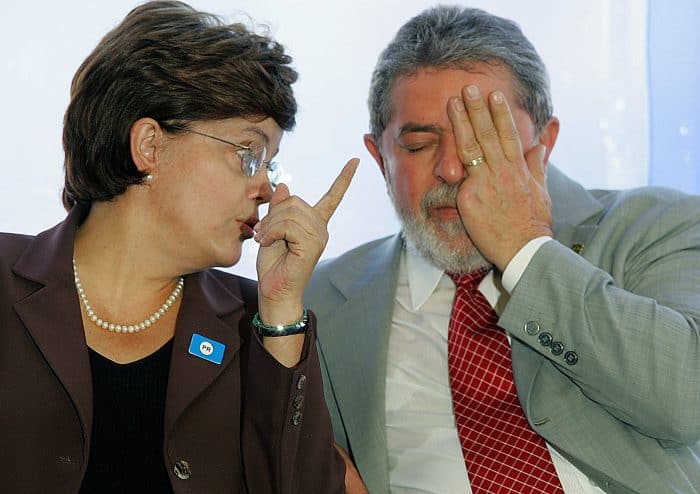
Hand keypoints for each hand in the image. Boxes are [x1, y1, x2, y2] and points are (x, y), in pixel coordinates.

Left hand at [254, 159, 358, 324]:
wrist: (273, 291)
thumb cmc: (273, 265)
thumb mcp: (272, 230)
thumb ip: (279, 209)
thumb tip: (285, 185)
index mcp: (314, 224)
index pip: (332, 197)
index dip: (344, 179)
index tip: (355, 161)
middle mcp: (321, 228)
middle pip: (295, 201)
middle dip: (273, 214)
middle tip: (261, 233)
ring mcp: (319, 237)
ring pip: (290, 212)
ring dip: (270, 225)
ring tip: (264, 240)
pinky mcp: (312, 246)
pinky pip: (288, 225)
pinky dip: (272, 232)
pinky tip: (268, 244)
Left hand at [447, 85, 552, 270]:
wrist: (524, 250)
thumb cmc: (532, 223)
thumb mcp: (541, 191)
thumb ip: (537, 165)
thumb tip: (540, 143)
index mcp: (519, 169)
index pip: (508, 135)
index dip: (500, 114)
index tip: (493, 95)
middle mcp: (502, 172)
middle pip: (487, 135)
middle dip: (477, 110)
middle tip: (468, 88)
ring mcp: (484, 185)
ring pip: (470, 149)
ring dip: (461, 123)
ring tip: (453, 103)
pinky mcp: (469, 199)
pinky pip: (460, 180)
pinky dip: (452, 163)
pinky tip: (443, 144)